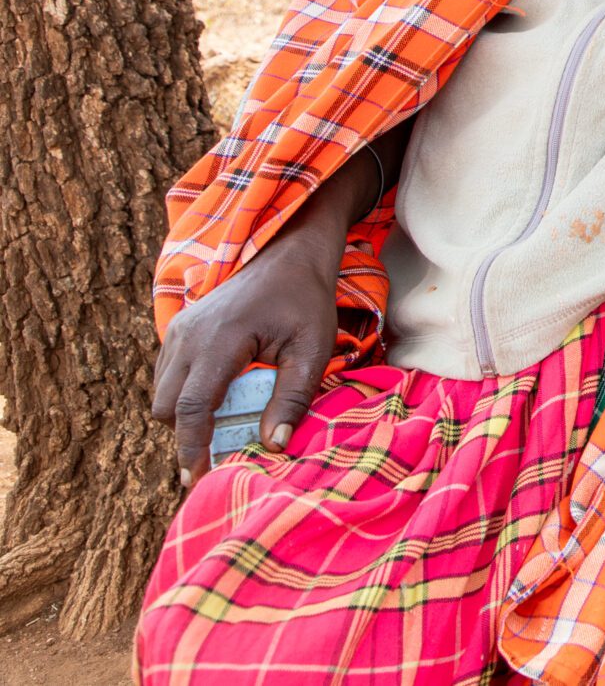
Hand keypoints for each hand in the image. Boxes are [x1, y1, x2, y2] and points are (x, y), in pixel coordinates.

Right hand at [150, 134, 397, 485]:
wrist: (289, 253)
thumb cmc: (306, 301)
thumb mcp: (313, 349)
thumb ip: (293, 398)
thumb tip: (272, 446)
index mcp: (219, 341)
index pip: (191, 408)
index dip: (191, 449)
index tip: (197, 480)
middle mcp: (188, 336)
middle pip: (167, 408)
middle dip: (188, 435)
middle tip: (223, 450)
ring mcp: (178, 331)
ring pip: (162, 394)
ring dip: (186, 415)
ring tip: (228, 419)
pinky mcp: (178, 329)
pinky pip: (167, 376)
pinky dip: (185, 394)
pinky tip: (222, 393)